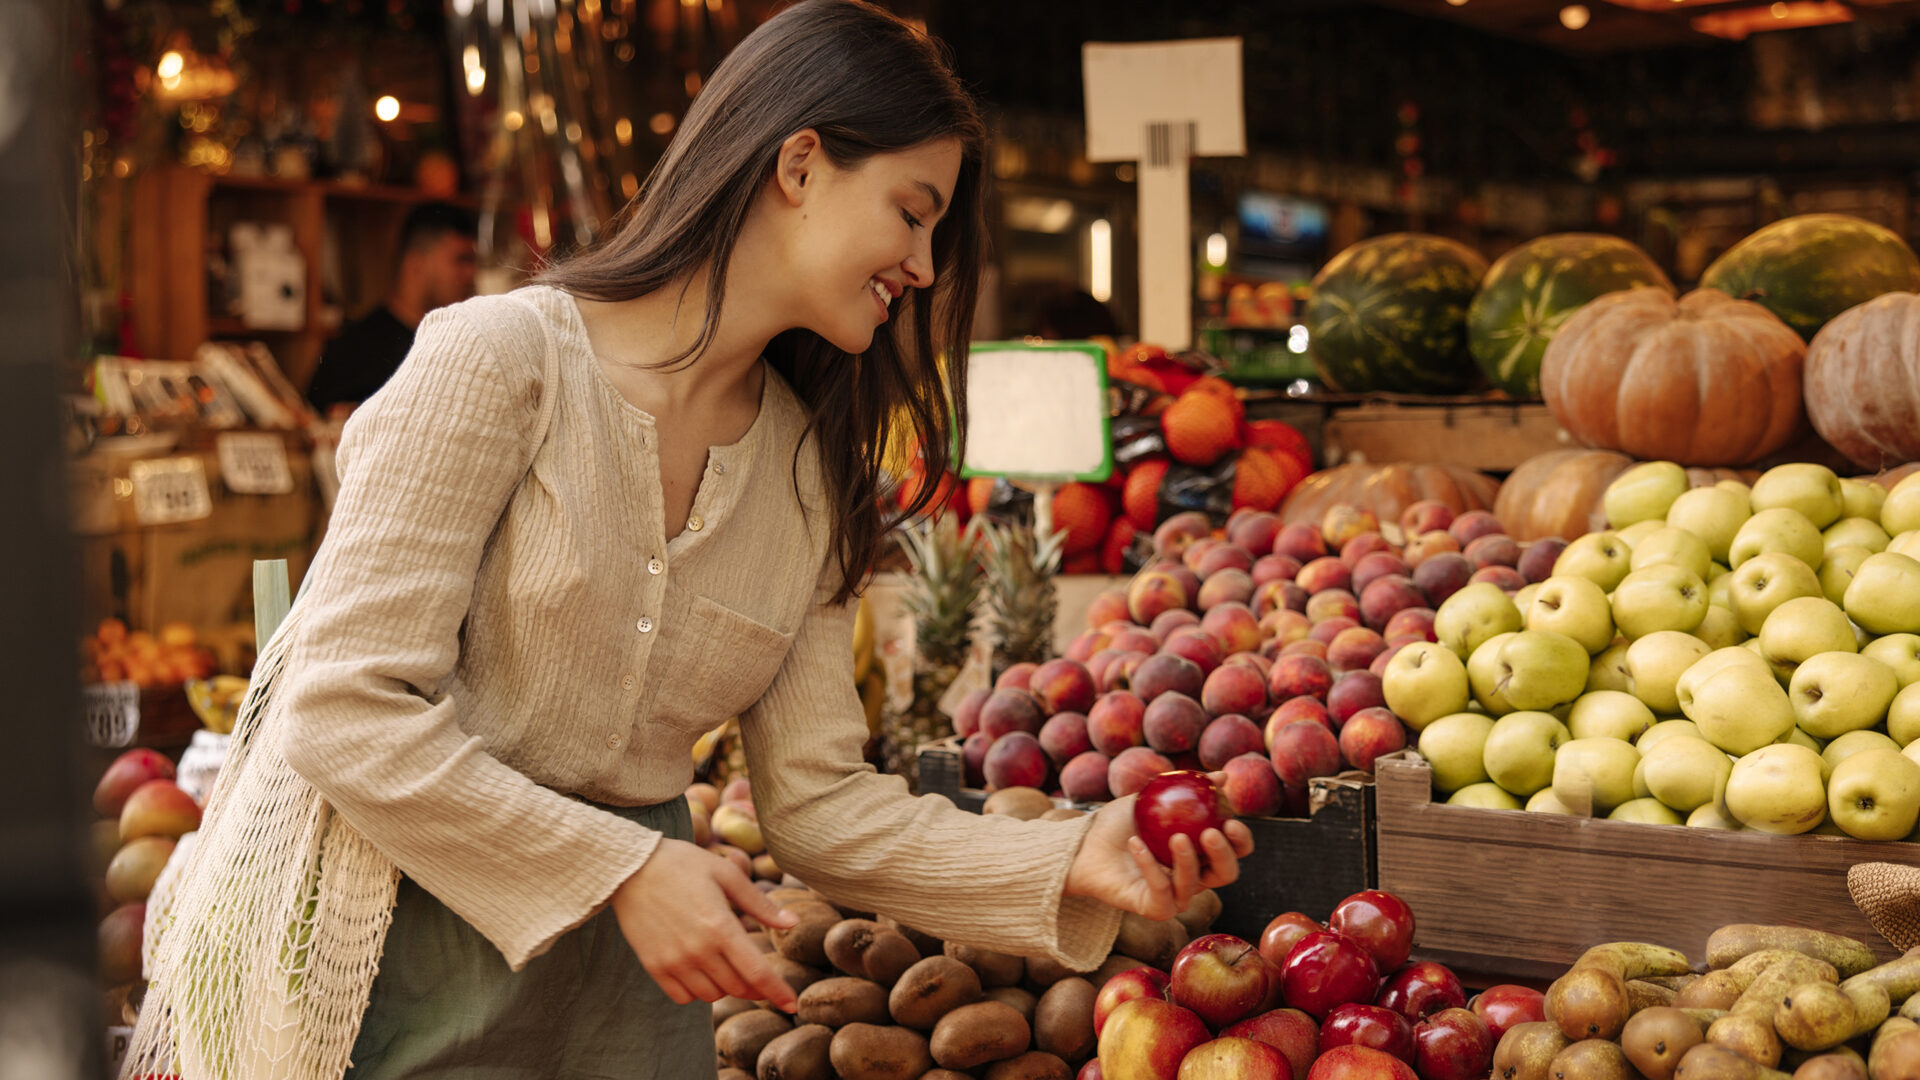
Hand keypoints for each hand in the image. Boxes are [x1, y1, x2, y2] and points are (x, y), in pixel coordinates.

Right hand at [610, 838, 800, 1009]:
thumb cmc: (683, 864)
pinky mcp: (654, 966)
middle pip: (737, 987)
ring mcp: (673, 962)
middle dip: (754, 986)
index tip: (792, 1005)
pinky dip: (697, 992)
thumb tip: (793, 923)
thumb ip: (760, 904)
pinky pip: (683, 997)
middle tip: (757, 973)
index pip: (757, 973)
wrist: (630, 867)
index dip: (778, 992)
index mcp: (720, 927)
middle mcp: (697, 951)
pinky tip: (701, 971)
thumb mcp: (726, 874)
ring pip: (711, 995)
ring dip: (726, 987)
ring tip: (726, 964)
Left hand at [1061, 789, 1253, 920]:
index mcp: (1200, 851)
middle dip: (1225, 855)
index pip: (1235, 850)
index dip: (1241, 839)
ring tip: (1175, 837)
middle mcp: (1193, 875)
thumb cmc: (1118, 823)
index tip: (1230, 820)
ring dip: (1188, 861)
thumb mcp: (1152, 797)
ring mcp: (1175, 895)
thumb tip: (1223, 777)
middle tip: (1211, 833)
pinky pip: (1162, 893)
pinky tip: (1136, 843)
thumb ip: (1186, 785)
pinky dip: (1151, 867)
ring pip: (1195, 885)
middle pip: (1227, 873)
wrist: (1083, 845)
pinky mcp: (1154, 909)